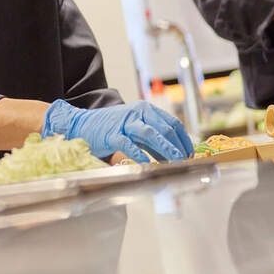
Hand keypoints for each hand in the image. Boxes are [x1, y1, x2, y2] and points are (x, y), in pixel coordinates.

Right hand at [42, 99, 192, 162]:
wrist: (82, 124)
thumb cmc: (111, 128)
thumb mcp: (135, 130)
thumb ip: (154, 141)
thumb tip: (174, 155)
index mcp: (146, 109)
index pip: (172, 122)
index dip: (184, 139)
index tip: (190, 153)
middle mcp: (137, 112)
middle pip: (165, 128)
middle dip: (178, 146)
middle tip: (186, 161)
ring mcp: (125, 122)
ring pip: (151, 134)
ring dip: (166, 149)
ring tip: (175, 161)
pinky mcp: (112, 133)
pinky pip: (129, 144)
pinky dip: (140, 155)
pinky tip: (147, 165)